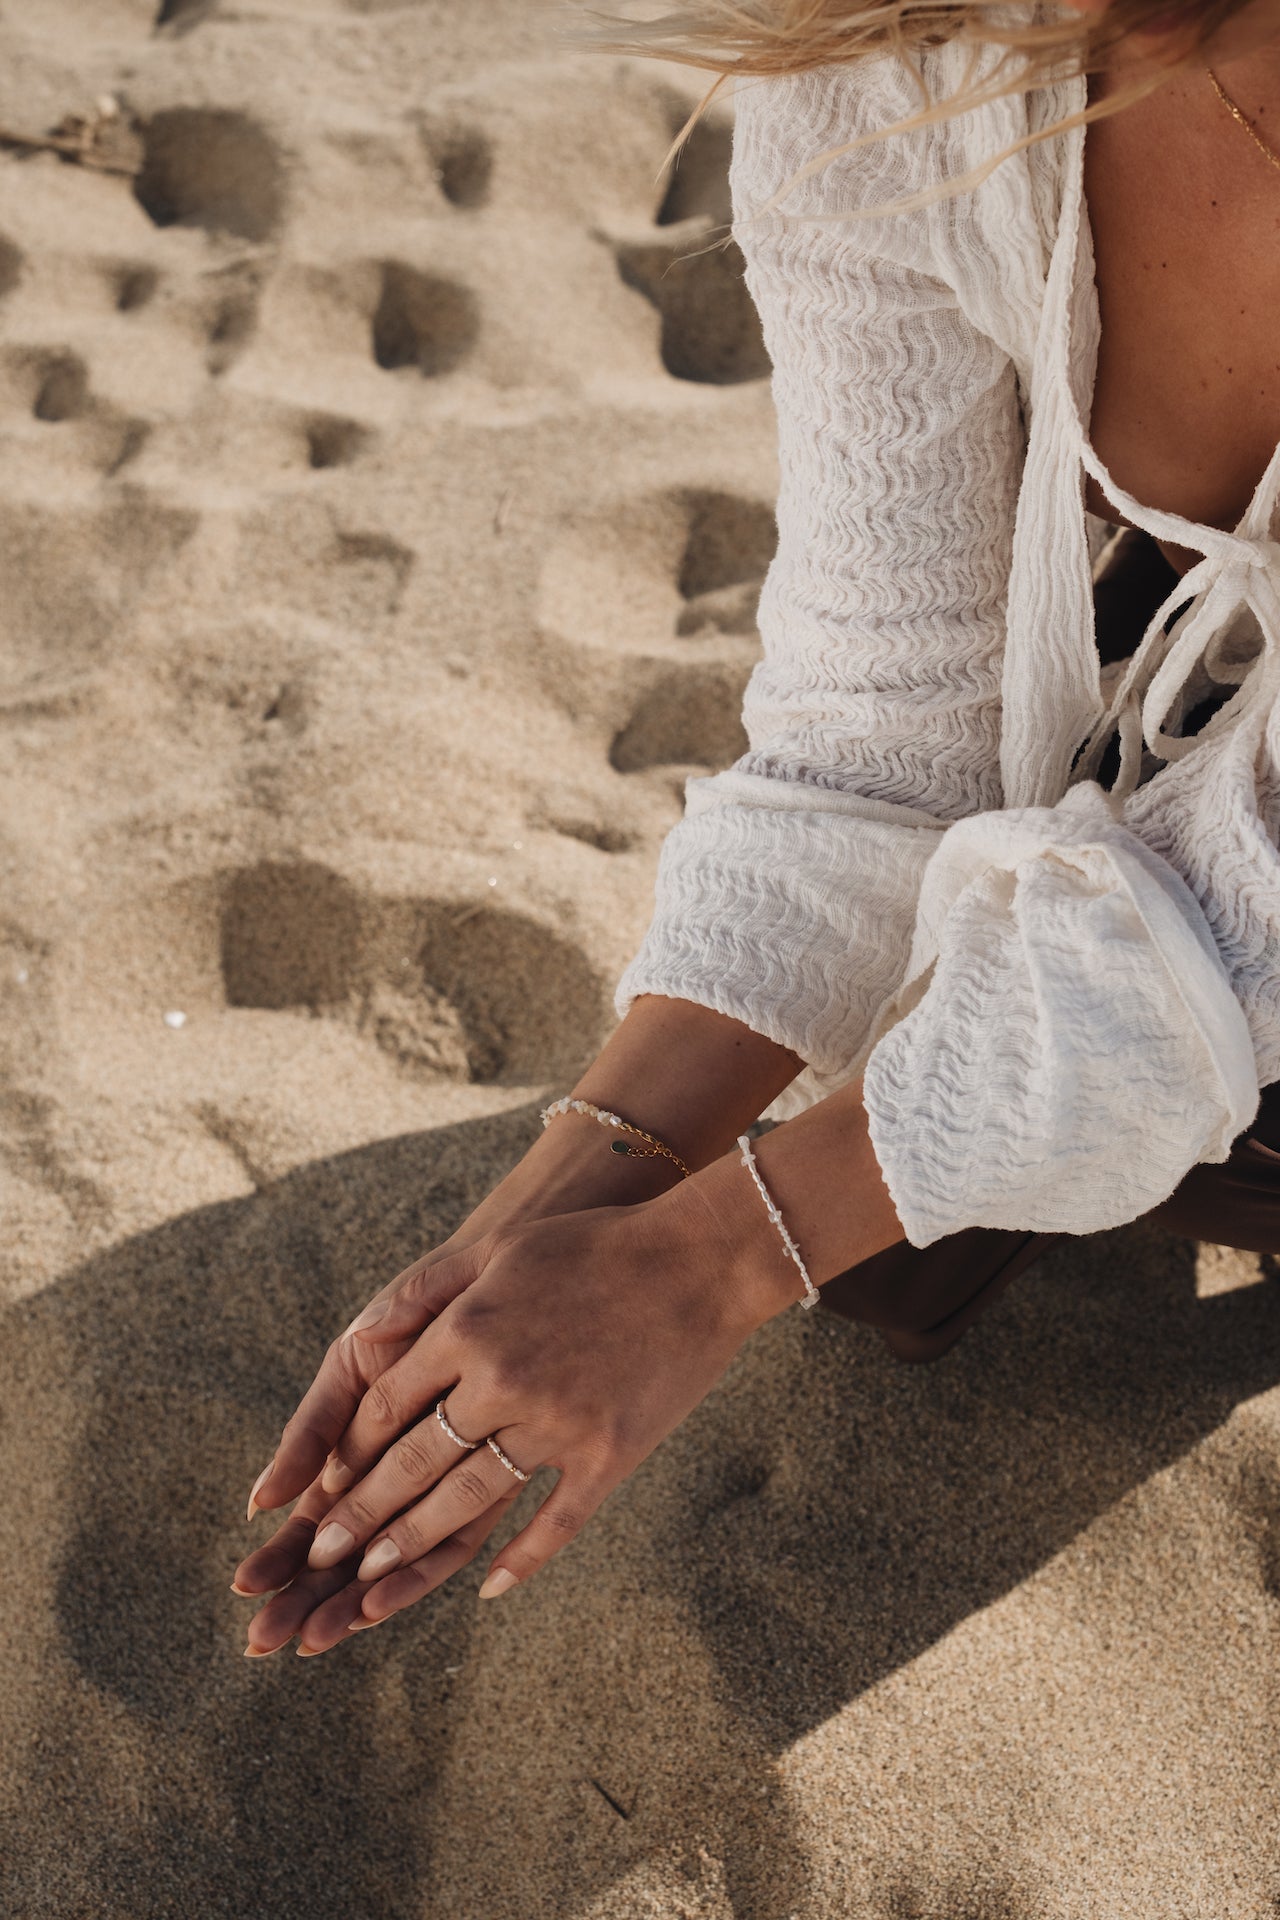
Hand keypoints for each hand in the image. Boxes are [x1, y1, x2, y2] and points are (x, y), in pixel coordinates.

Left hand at [232, 1128, 684, 1619]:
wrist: (702, 1257)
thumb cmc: (596, 1243)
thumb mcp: (499, 1246)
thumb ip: (426, 1288)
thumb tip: (363, 1337)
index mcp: (468, 1329)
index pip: (385, 1407)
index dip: (345, 1455)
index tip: (316, 1493)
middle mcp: (502, 1380)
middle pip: (413, 1463)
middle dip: (359, 1517)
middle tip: (318, 1561)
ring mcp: (558, 1423)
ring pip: (468, 1500)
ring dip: (413, 1544)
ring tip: (369, 1581)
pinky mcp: (609, 1453)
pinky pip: (554, 1522)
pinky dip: (520, 1560)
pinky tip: (490, 1589)